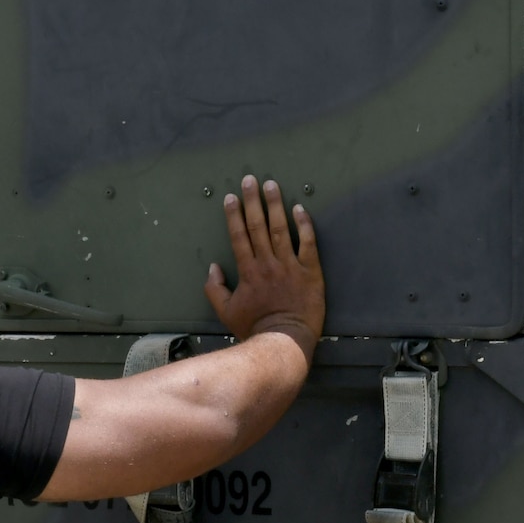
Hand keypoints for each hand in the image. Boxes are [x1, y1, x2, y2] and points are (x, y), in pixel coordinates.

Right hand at [203, 176, 322, 360]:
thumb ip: (215, 289)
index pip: (239, 236)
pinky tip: (300, 208)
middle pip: (258, 226)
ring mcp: (290, 266)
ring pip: (281, 229)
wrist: (283, 342)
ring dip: (275, 205)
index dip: (234, 215)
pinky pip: (308, 243)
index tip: (231, 197)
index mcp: (248, 271)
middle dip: (252, 201)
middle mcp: (267, 263)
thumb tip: (213, 268)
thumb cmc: (254, 328)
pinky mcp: (310, 272)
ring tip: (272, 185)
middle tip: (250, 180)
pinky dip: (304, 225)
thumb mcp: (226, 312)